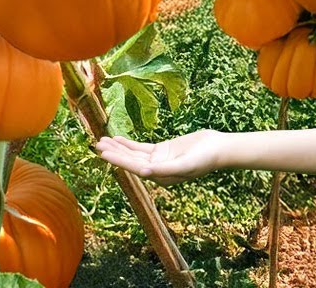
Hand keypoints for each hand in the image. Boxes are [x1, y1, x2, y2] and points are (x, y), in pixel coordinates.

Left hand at [95, 130, 225, 185]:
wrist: (218, 148)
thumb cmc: (204, 159)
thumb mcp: (185, 165)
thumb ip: (165, 169)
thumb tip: (144, 172)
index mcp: (161, 177)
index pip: (135, 168)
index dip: (119, 160)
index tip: (104, 153)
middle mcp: (156, 170)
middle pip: (131, 161)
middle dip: (114, 153)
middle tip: (97, 144)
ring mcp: (158, 159)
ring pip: (134, 153)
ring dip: (119, 148)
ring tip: (102, 141)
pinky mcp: (162, 149)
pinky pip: (141, 147)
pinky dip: (129, 143)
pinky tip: (118, 139)